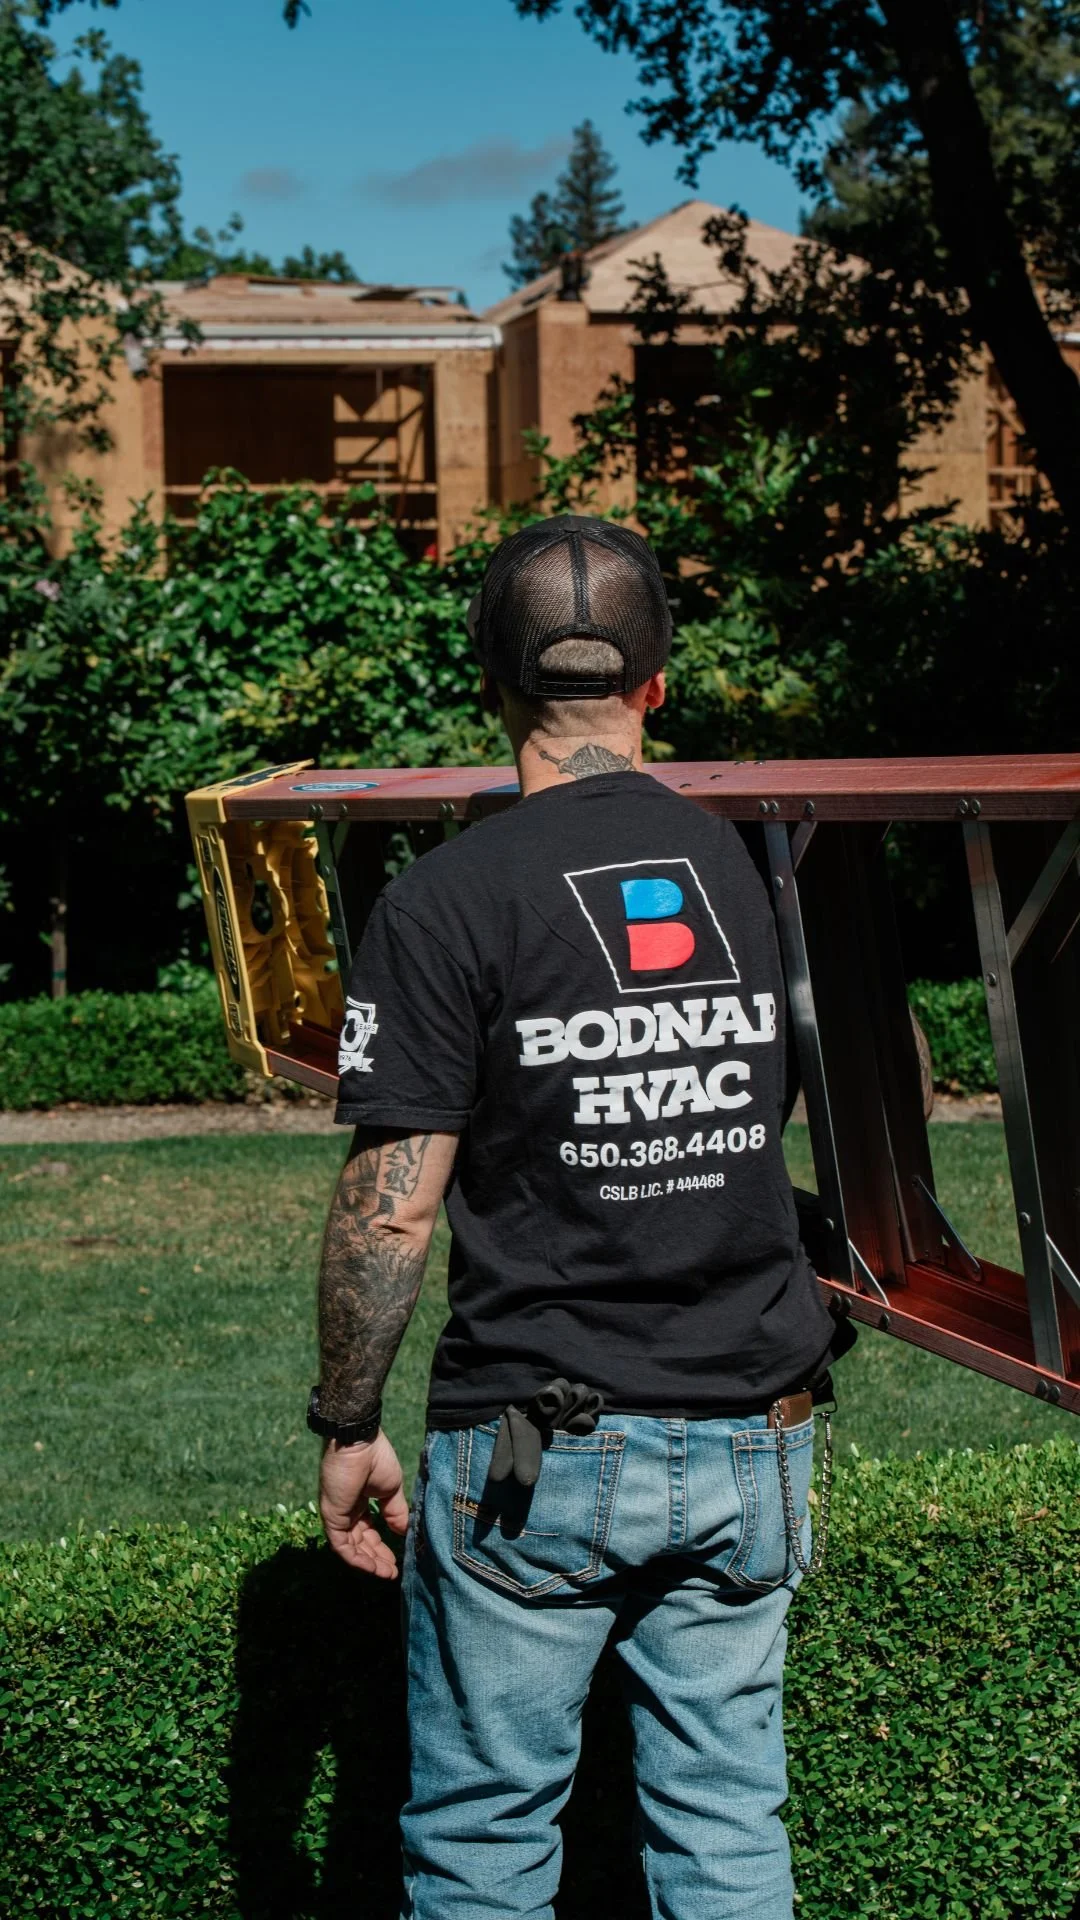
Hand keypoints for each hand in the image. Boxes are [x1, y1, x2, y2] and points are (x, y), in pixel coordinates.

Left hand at [319, 1430, 408, 1577]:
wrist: (359, 1443)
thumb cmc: (376, 1458)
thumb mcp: (391, 1489)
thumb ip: (395, 1512)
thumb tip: (404, 1532)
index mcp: (359, 1501)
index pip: (368, 1531)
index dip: (381, 1547)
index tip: (396, 1560)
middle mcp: (346, 1510)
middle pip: (360, 1542)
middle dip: (376, 1559)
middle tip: (392, 1572)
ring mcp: (337, 1514)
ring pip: (351, 1548)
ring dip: (368, 1563)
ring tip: (387, 1573)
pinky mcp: (331, 1517)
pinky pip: (342, 1546)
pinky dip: (357, 1559)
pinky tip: (373, 1567)